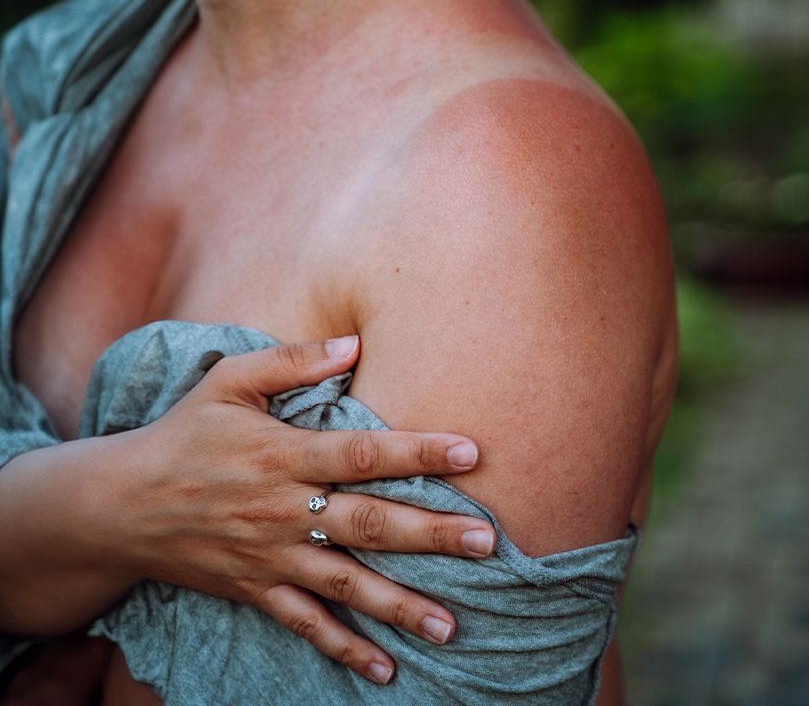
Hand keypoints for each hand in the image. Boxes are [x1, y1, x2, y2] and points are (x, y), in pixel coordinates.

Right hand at [105, 335, 490, 684]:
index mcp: (284, 454)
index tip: (471, 454)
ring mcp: (272, 556)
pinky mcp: (257, 590)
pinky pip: (305, 624)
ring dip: (400, 606)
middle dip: (430, 534)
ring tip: (451, 626)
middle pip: (368, 523)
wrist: (116, 505)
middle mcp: (284, 510)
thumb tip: (355, 344)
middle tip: (486, 541)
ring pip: (345, 585)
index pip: (362, 453)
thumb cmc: (184, 433)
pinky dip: (344, 649)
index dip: (417, 452)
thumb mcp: (229, 381)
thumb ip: (292, 361)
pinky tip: (386, 669)